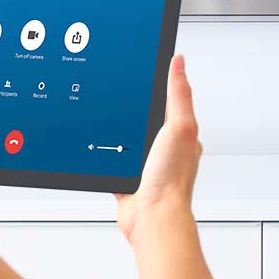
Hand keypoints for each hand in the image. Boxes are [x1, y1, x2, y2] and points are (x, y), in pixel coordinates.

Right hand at [116, 55, 201, 246]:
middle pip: (147, 116)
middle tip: (118, 89)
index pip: (170, 99)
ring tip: (107, 116)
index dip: (158, 83)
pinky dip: (105, 153)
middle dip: (134, 107)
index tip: (143, 66)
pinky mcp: (127, 175)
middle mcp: (165, 147)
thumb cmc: (172, 179)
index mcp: (181, 132)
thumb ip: (179, 94)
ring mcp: (145, 162)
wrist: (152, 217)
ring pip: (128, 137)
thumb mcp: (179, 126)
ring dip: (118, 131)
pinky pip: (112, 158)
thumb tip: (179, 61)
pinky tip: (98, 146)